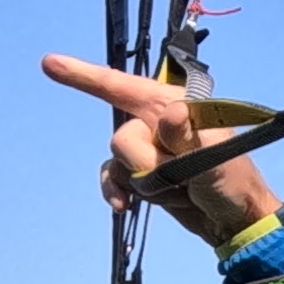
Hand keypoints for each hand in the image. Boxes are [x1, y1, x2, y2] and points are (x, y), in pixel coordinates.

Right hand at [40, 53, 279, 250]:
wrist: (234, 219)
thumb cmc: (233, 181)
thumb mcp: (215, 158)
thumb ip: (190, 138)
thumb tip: (172, 115)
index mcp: (173, 105)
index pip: (123, 87)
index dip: (85, 76)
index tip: (50, 64)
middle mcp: (155, 121)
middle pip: (121, 138)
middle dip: (144, 165)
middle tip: (180, 178)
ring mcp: (147, 148)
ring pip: (117, 162)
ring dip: (141, 184)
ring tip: (178, 191)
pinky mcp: (141, 173)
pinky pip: (113, 178)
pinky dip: (115, 191)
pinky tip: (123, 206)